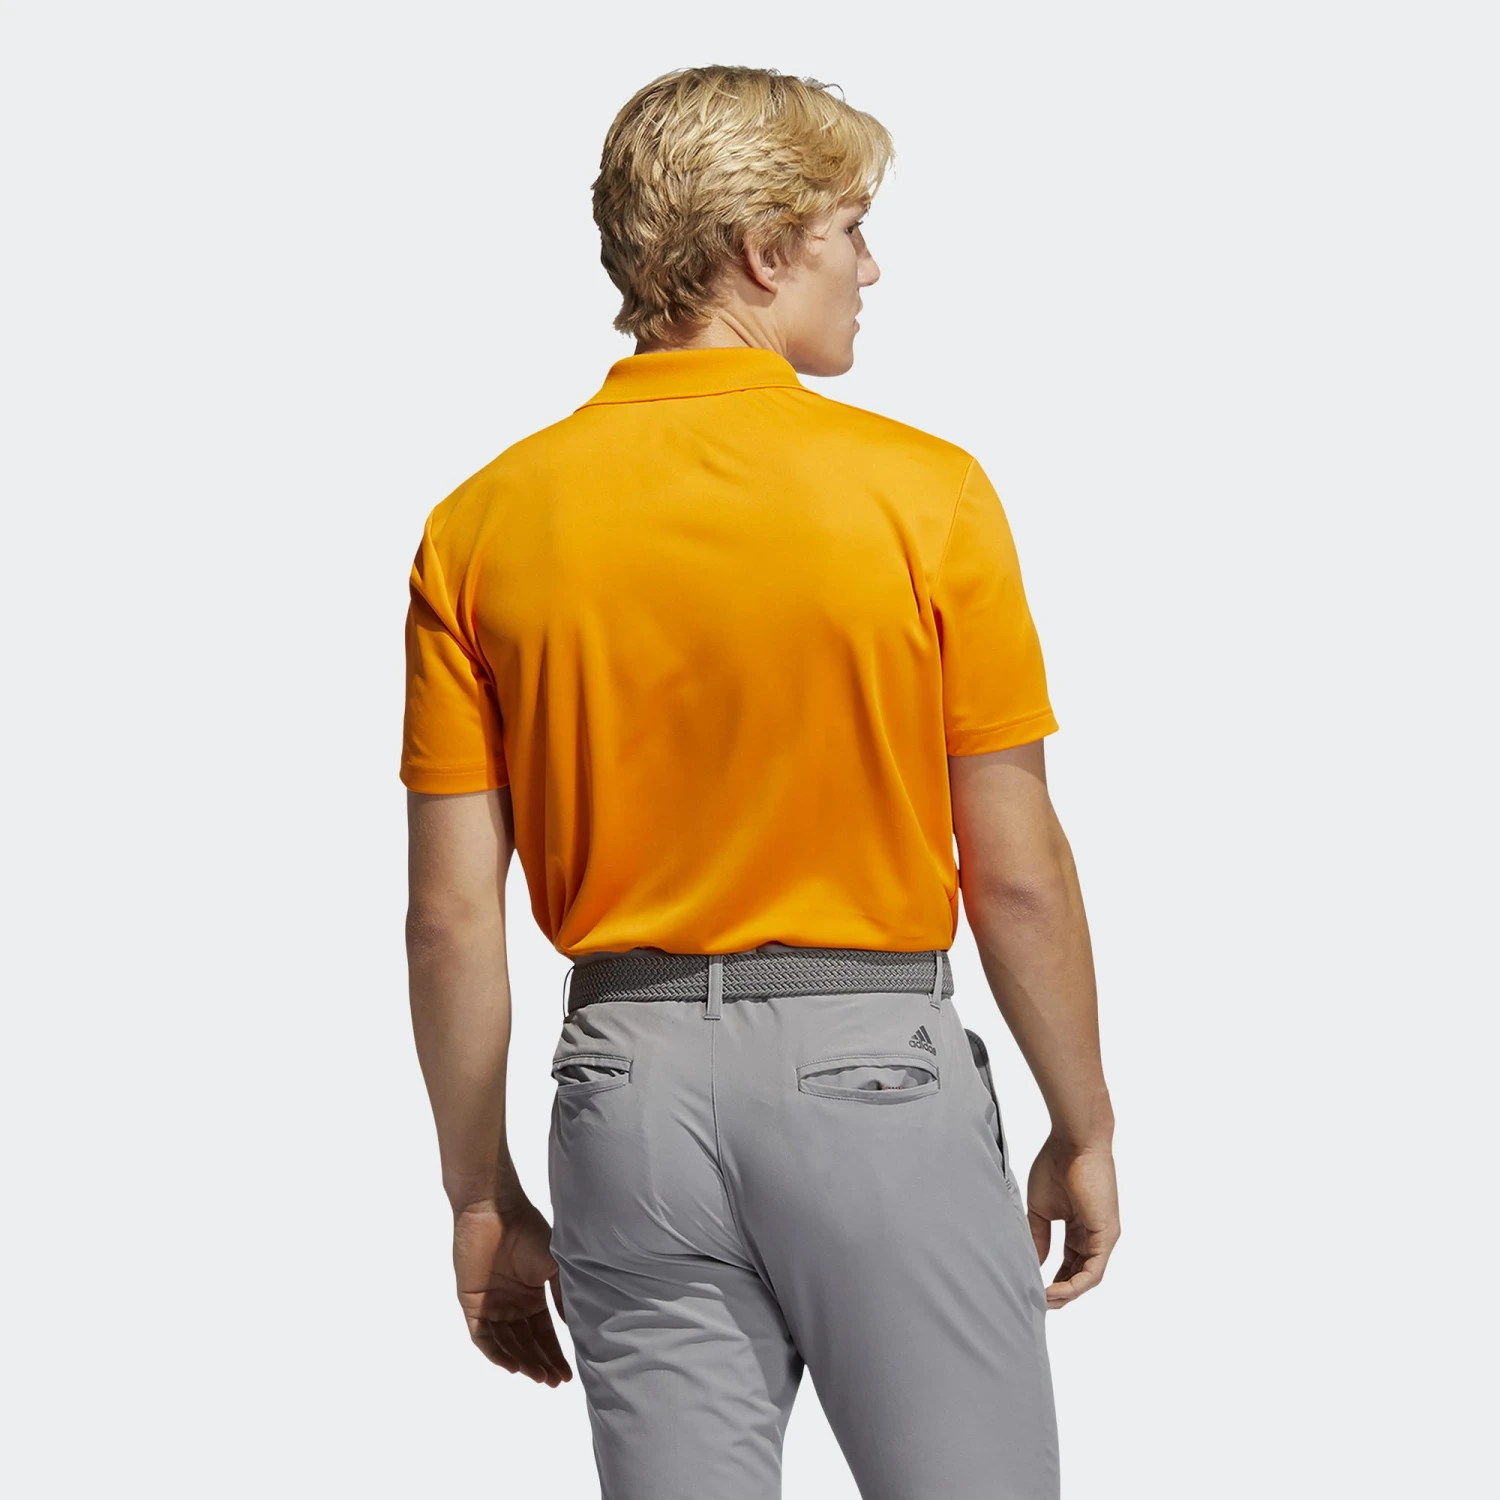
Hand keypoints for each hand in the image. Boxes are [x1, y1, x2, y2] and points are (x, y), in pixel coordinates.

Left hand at [452, 1199, 572, 1383]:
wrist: (495, 1211)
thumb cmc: (528, 1231)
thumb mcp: (555, 1264)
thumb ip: (563, 1294)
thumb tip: (574, 1326)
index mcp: (531, 1295)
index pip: (544, 1333)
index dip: (555, 1354)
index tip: (568, 1374)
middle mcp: (511, 1304)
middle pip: (526, 1344)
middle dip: (541, 1364)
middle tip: (554, 1382)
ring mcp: (491, 1305)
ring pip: (506, 1345)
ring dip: (522, 1362)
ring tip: (539, 1377)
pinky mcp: (471, 1303)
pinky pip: (483, 1336)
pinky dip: (497, 1353)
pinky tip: (514, 1366)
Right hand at [1026, 1137, 1119, 1308]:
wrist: (1073, 1142)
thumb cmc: (1056, 1164)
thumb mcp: (1041, 1208)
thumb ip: (1039, 1236)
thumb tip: (1034, 1264)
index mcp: (1079, 1226)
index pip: (1069, 1263)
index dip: (1052, 1279)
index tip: (1032, 1288)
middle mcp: (1094, 1235)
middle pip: (1079, 1275)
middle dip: (1059, 1293)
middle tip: (1037, 1303)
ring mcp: (1103, 1237)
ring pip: (1087, 1278)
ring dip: (1065, 1294)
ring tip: (1042, 1302)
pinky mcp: (1107, 1236)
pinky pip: (1092, 1272)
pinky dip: (1073, 1286)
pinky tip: (1053, 1292)